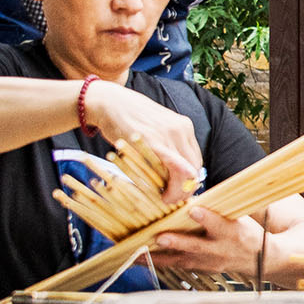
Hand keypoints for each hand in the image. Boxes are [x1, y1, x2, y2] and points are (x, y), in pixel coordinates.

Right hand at [83, 81, 204, 204]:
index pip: (196, 159)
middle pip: (195, 167)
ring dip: (180, 191)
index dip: (189, 180)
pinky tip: (162, 195)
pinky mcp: (154, 141)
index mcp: (183, 125)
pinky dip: (172, 186)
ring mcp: (169, 134)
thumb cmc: (127, 118)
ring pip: (188, 172)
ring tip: (166, 199)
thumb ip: (166, 146)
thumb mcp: (154, 129)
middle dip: (187, 189)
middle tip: (172, 200)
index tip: (178, 192)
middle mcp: (181, 129)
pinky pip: (173, 168)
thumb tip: (174, 174)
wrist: (107, 102)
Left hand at [148, 202, 263, 276]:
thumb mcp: (238, 217)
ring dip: (160, 257)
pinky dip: (161, 263)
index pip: (219, 224)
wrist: (261, 258)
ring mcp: (210, 262)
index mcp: (233, 232)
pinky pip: (179, 266)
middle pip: (197, 246)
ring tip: (138, 253)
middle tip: (161, 238)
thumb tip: (189, 197)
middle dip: (178, 242)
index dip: (206, 218)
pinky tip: (143, 259)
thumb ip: (216, 210)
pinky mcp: (203, 269)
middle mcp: (220, 249)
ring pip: (183, 260)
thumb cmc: (245, 231)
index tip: (193, 210)